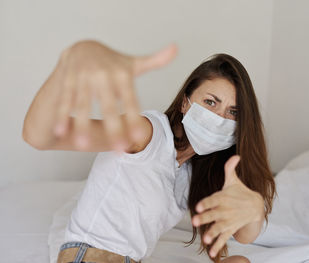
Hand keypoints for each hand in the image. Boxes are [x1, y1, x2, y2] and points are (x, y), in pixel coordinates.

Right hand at [53, 39, 176, 150]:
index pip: (130, 100)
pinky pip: (64, 100)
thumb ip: (155, 61)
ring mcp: (83, 77)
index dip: (134, 118)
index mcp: (122, 74)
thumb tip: (176, 49)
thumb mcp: (133, 62)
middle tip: (119, 151)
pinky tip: (61, 132)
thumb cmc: (113, 62)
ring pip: (82, 104)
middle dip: (113, 127)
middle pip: (108, 105)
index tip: (139, 138)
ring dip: (82, 124)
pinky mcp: (67, 80)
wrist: (83, 45)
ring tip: (84, 146)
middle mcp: (103, 76)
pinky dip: (62, 115)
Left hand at [191, 155, 263, 257]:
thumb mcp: (234, 180)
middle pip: (214, 214)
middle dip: (205, 218)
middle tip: (195, 221)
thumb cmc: (240, 192)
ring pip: (219, 228)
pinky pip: (224, 238)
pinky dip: (218, 246)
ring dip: (212, 234)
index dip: (206, 203)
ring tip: (206, 240)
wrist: (256, 206)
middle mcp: (225, 209)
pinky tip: (211, 253)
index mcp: (223, 197)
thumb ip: (230, 168)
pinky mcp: (230, 229)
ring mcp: (228, 220)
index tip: (199, 206)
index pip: (213, 199)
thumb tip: (235, 155)